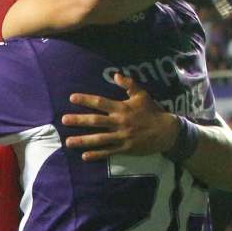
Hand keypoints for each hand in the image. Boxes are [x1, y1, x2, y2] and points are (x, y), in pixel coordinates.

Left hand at [62, 73, 177, 160]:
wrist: (167, 131)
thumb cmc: (152, 112)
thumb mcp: (142, 95)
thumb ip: (129, 85)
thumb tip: (116, 74)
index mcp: (122, 108)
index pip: (101, 102)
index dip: (86, 100)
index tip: (71, 98)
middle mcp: (120, 122)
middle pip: (96, 121)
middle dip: (79, 120)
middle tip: (63, 120)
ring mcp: (122, 136)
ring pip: (99, 139)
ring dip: (83, 140)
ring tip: (68, 142)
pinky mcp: (125, 148)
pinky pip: (109, 152)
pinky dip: (97, 154)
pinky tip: (84, 156)